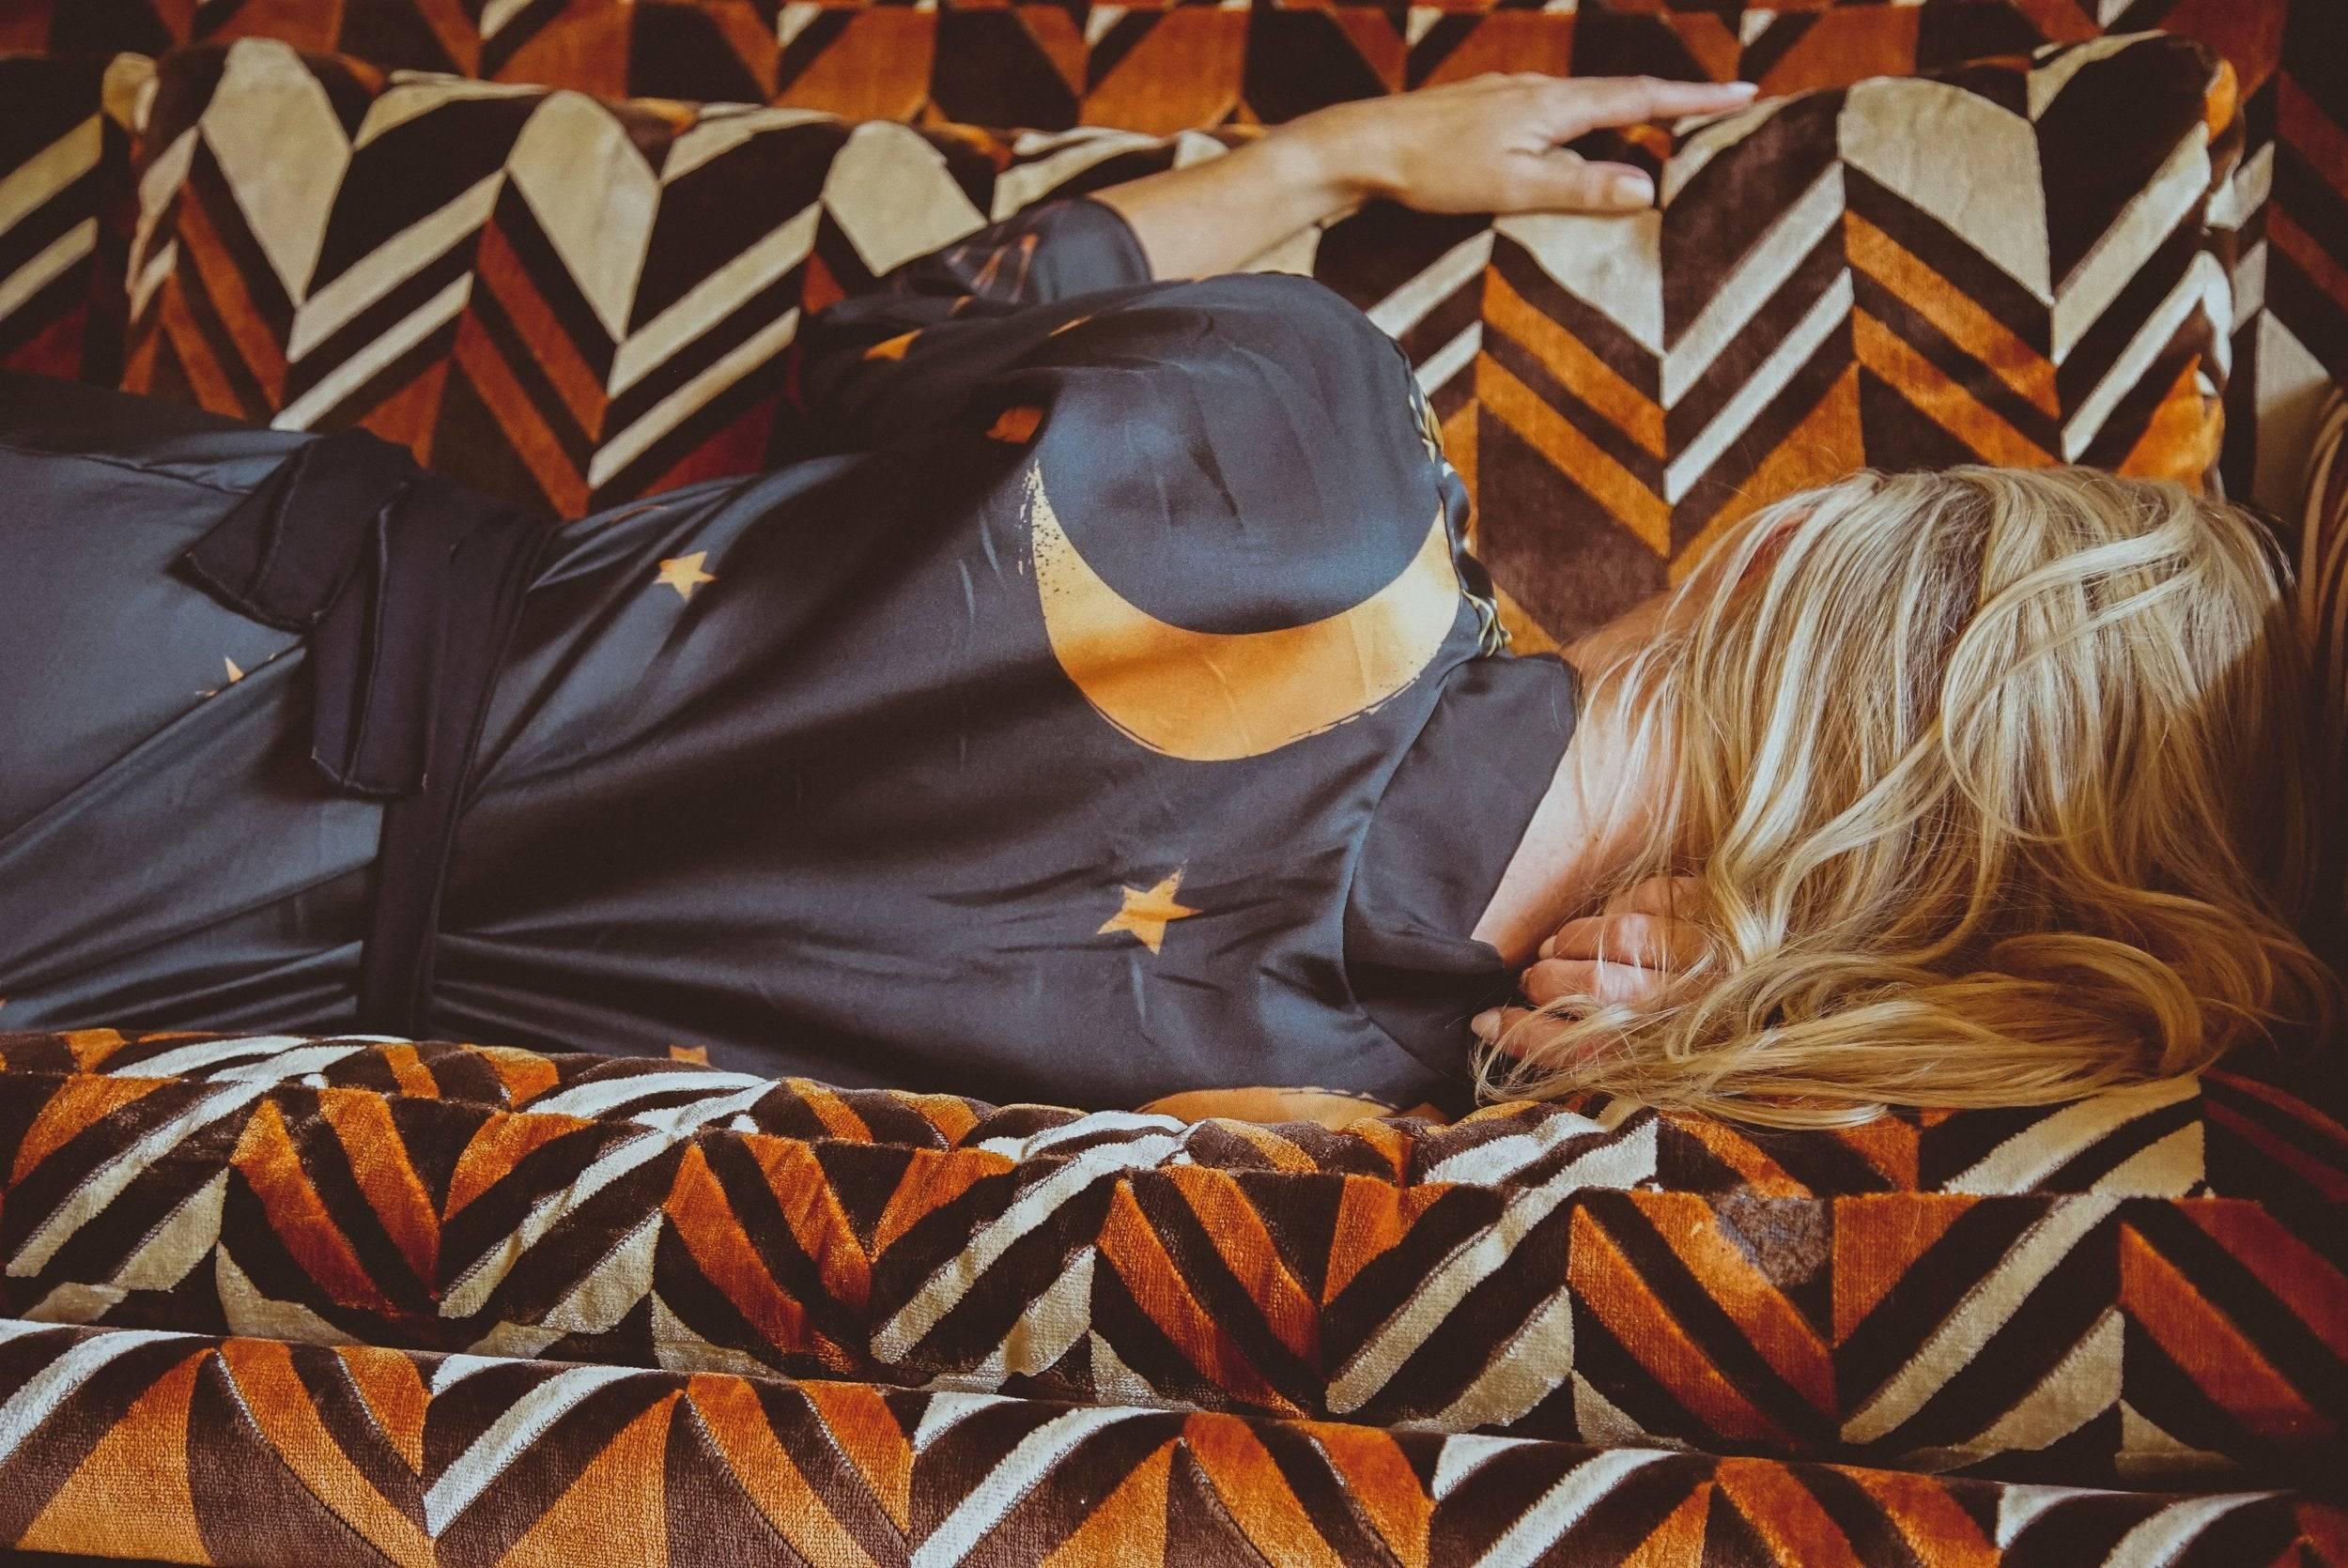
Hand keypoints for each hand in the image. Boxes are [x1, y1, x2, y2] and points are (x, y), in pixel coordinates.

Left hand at [1282, 74, 1757, 216]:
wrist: (1361, 146)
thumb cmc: (1433, 171)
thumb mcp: (1512, 188)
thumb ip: (1579, 188)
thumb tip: (1648, 188)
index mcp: (1553, 105)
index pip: (1641, 96)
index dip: (1695, 97)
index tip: (1745, 93)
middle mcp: (1537, 90)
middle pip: (1619, 92)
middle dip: (1672, 98)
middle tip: (1719, 105)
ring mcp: (1509, 97)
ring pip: (1583, 102)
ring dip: (1627, 110)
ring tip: (1663, 122)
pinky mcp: (1486, 111)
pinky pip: (1552, 113)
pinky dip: (1583, 122)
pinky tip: (1575, 138)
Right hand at [1473, 876, 1703, 1057]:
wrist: (1817, 994)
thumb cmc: (1725, 1033)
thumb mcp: (1668, 1063)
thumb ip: (1601, 1050)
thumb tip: (1506, 1028)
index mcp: (1682, 1055)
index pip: (1582, 1052)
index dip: (1524, 1037)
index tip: (1486, 1021)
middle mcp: (1697, 1006)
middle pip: (1593, 989)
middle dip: (1545, 982)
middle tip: (1532, 979)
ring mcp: (1712, 950)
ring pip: (1616, 937)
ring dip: (1574, 939)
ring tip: (1560, 946)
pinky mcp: (1721, 907)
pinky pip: (1648, 897)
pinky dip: (1622, 906)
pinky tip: (1617, 921)